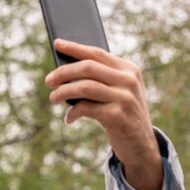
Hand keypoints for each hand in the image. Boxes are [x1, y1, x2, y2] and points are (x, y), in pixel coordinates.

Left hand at [44, 39, 162, 189]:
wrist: (141, 146)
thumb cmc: (122, 115)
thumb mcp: (118, 93)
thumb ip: (100, 80)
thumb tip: (65, 71)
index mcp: (129, 70)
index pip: (97, 53)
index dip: (75, 48)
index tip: (57, 43)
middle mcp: (129, 80)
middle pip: (88, 67)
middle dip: (63, 72)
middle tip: (48, 81)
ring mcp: (124, 98)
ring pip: (84, 86)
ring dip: (63, 92)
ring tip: (53, 99)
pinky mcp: (117, 116)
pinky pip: (85, 108)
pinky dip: (73, 112)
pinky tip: (69, 118)